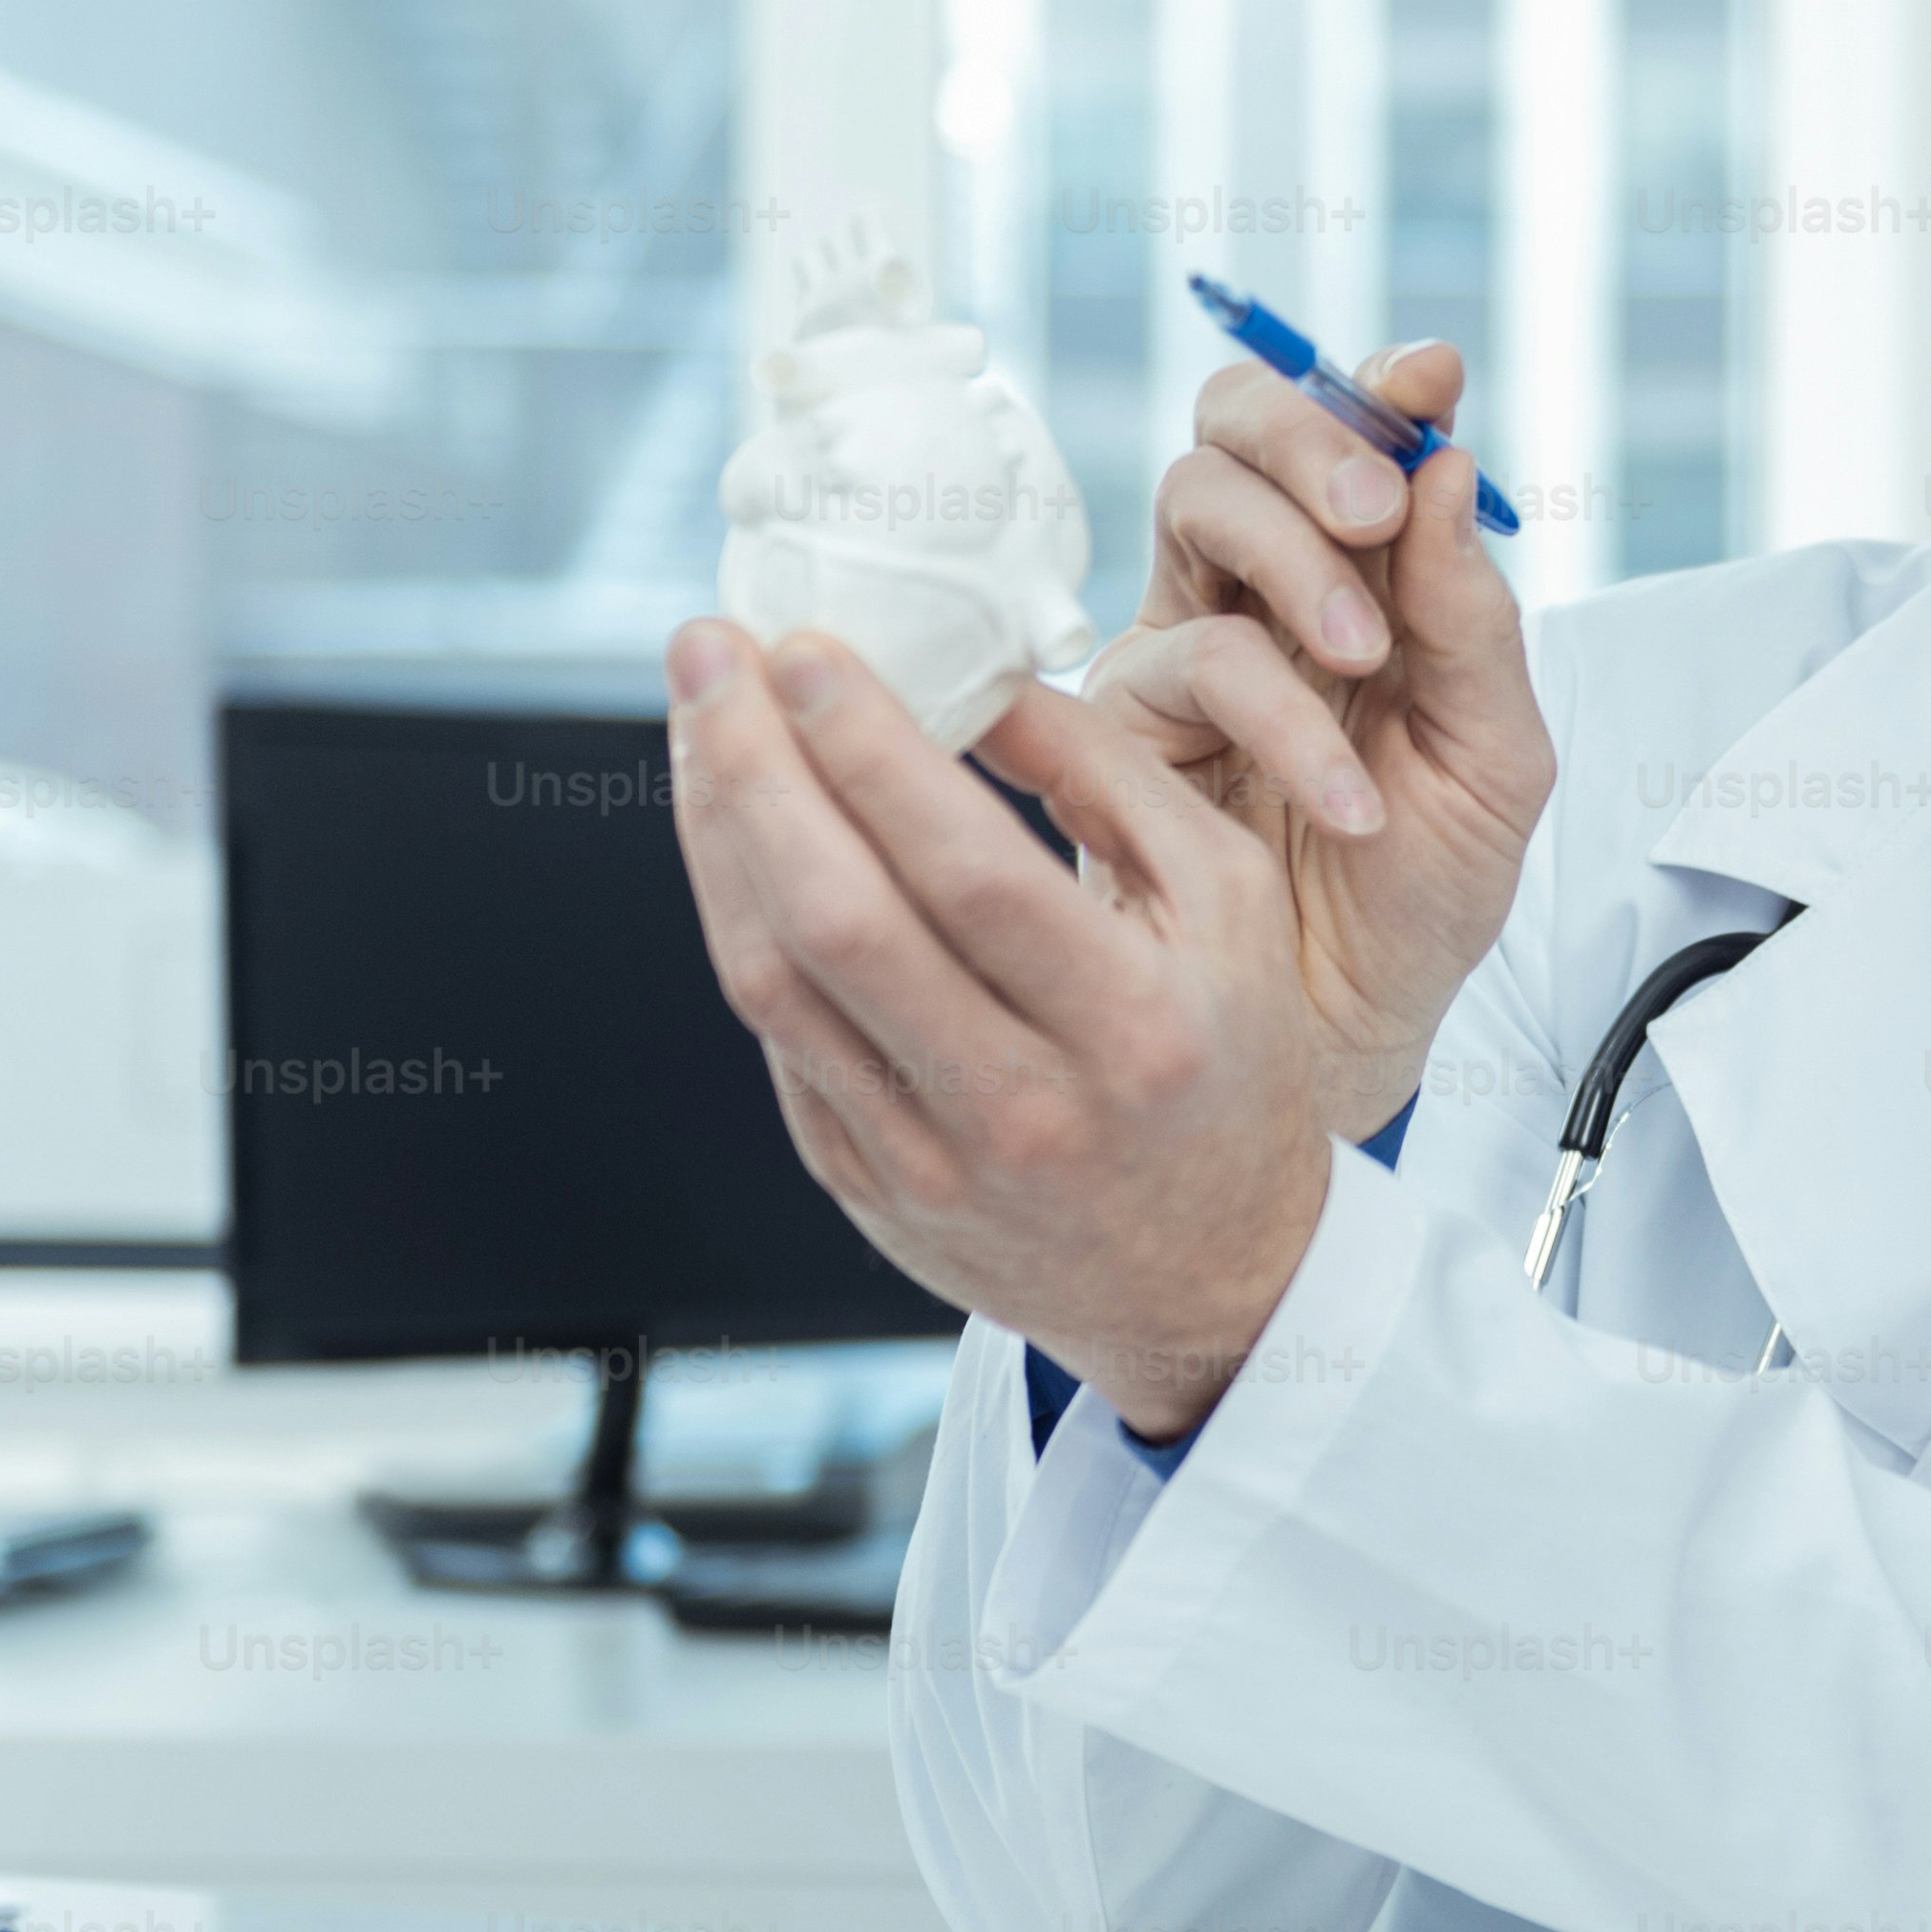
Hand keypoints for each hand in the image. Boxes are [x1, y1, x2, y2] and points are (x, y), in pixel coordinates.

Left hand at [665, 617, 1333, 1444]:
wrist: (1213, 1284)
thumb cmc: (1226, 1064)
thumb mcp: (1231, 909)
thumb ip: (1112, 779)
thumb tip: (974, 670)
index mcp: (1132, 1027)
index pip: (968, 870)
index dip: (868, 748)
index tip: (808, 647)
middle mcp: (1024, 1108)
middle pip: (841, 919)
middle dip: (752, 766)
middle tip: (709, 654)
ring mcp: (930, 1163)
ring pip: (774, 980)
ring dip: (717, 833)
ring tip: (699, 724)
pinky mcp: (866, 1190)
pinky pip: (776, 1038)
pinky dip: (741, 919)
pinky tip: (735, 833)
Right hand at [1088, 341, 1551, 1146]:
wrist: (1350, 1042)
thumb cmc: (1422, 902)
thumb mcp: (1495, 762)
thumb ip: (1476, 619)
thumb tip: (1450, 465)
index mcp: (1363, 578)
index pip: (1350, 435)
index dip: (1378, 386)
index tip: (1432, 378)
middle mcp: (1259, 593)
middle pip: (1236, 430)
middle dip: (1310, 442)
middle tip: (1373, 509)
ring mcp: (1180, 647)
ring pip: (1193, 509)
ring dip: (1291, 563)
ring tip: (1365, 662)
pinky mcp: (1121, 728)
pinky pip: (1184, 665)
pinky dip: (1279, 716)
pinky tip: (1346, 794)